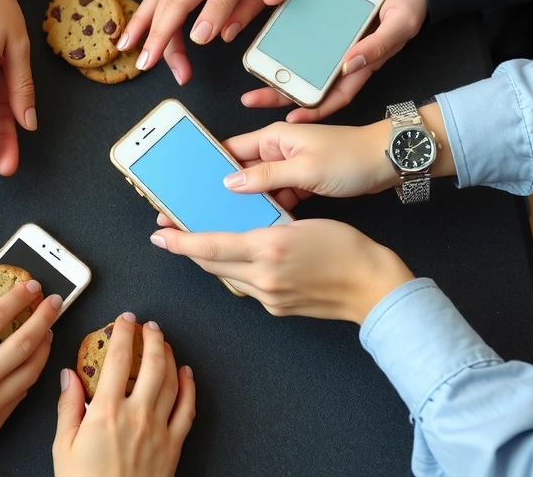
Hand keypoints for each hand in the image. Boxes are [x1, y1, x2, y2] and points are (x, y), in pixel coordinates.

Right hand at [0, 280, 61, 474]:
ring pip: (31, 369)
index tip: (30, 287)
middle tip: (54, 302)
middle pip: (24, 341)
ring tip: (49, 330)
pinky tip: (30, 362)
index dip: (17, 298)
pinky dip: (30, 374)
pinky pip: (22, 393)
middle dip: (45, 317)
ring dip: (45, 345)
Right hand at [53, 314, 194, 476]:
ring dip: (169, 355)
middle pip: (151, 363)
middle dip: (150, 337)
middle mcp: (136, 415)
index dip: (123, 333)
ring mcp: (159, 429)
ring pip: (171, 380)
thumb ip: (67, 407)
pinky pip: (187, 408)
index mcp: (106, 411)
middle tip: (147, 325)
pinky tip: (187, 373)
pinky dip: (189, 386)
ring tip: (163, 341)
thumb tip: (68, 376)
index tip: (123, 320)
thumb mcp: (63, 446)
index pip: (118, 359)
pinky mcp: (174, 444)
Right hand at [119, 0, 298, 84]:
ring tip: (128, 50)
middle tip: (149, 63)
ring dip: (142, 26)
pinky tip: (132, 30)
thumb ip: (247, 8)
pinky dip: (142, 12)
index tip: (197, 42)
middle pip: (177, 1)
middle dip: (159, 35)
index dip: (209, 19)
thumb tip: (220, 34)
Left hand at [151, 219, 414, 322]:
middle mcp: (263, 276)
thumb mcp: (302, 223)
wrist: (372, 288)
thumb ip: (266, 226)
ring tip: (203, 243)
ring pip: (226, 276)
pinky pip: (245, 287)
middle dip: (189, 249)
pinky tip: (241, 261)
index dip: (180, 242)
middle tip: (172, 233)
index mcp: (268, 247)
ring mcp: (268, 296)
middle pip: (211, 264)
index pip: (210, 246)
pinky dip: (238, 272)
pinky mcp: (275, 309)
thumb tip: (238, 227)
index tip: (159, 235)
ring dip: (212, 261)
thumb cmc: (346, 248)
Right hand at [215, 120, 399, 210]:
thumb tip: (230, 182)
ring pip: (258, 187)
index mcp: (272, 138)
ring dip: (247, 202)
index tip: (188, 183)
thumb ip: (266, 176)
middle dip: (223, 188)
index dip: (208, 165)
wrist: (388, 163)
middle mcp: (276, 151)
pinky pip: (276, 196)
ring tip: (225, 220)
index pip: (229, 150)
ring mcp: (289, 168)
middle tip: (202, 209)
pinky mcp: (301, 183)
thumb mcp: (306, 168)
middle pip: (240, 171)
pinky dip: (270, 208)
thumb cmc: (350, 158)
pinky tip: (258, 224)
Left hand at [242, 0, 426, 121]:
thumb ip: (379, 45)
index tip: (290, 119)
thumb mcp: (401, 25)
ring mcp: (324, 18)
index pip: (329, 92)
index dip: (312, 108)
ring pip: (290, 31)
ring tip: (252, 51)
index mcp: (352, 60)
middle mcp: (332, 44)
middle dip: (274, 88)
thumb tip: (349, 63)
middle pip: (299, 71)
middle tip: (250, 99)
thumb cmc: (411, 3)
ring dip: (270, 39)